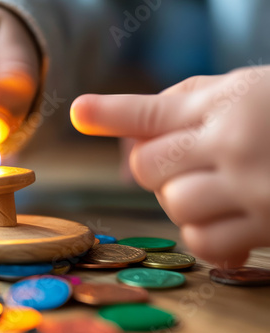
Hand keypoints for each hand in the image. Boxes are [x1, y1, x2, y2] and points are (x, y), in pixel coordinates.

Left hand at [71, 66, 269, 266]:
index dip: (112, 112)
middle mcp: (235, 143)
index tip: (80, 111)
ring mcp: (253, 188)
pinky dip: (203, 234)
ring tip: (212, 187)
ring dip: (180, 199)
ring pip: (174, 203)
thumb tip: (127, 133)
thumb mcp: (246, 90)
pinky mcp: (269, 227)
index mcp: (228, 102)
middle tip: (180, 159)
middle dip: (153, 166)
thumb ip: (185, 106)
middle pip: (149, 166)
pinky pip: (204, 242)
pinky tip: (223, 219)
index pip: (153, 110)